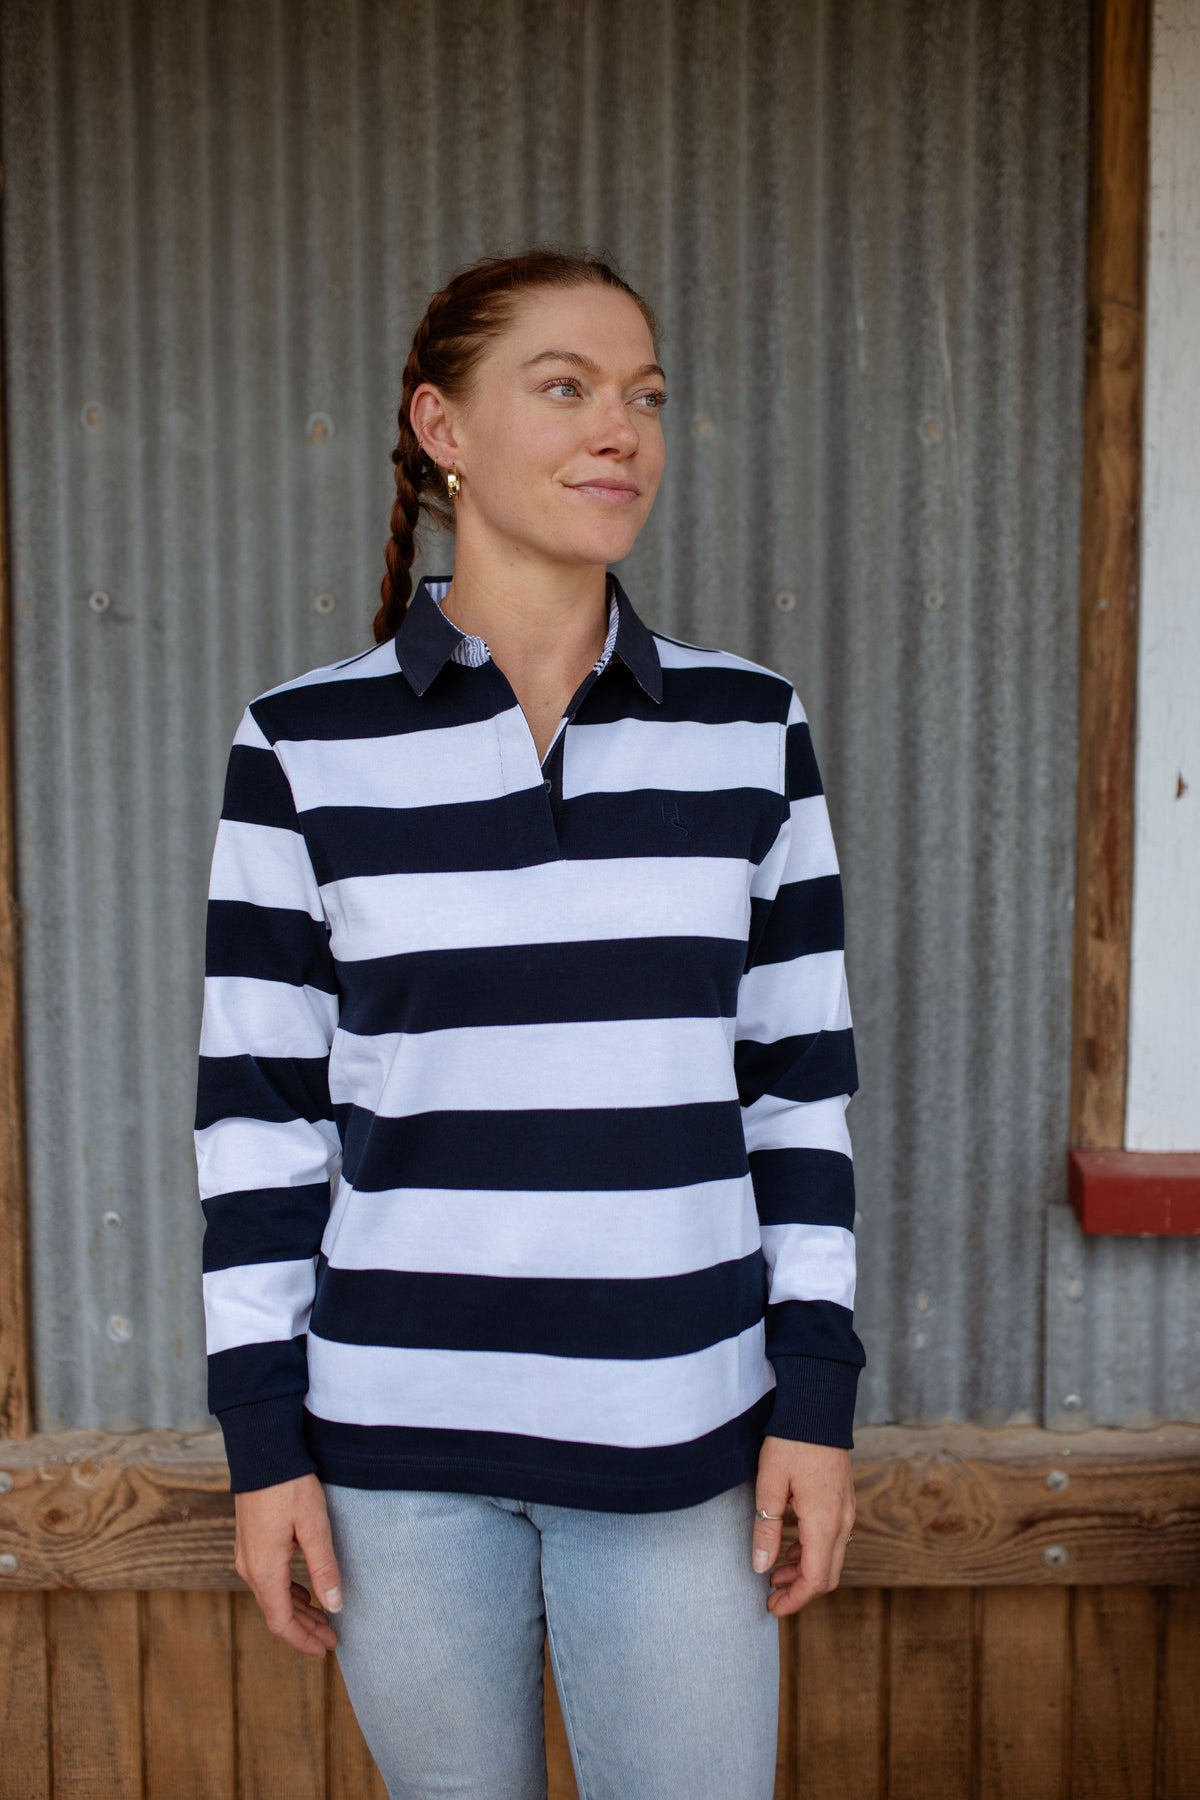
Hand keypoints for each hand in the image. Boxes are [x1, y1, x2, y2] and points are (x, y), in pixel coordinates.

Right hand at [233, 1472, 343, 1656]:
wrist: (262, 1451)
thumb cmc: (289, 1487)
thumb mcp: (314, 1527)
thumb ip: (324, 1569)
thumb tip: (335, 1607)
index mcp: (265, 1570)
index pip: (282, 1622)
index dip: (304, 1640)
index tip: (325, 1650)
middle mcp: (250, 1567)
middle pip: (276, 1612)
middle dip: (304, 1629)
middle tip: (331, 1638)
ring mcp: (246, 1554)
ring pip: (271, 1596)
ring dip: (297, 1611)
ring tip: (323, 1619)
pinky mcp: (250, 1541)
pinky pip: (267, 1579)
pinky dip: (287, 1592)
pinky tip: (304, 1592)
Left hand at [753, 1437, 855, 1617]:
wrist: (818, 1407)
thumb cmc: (791, 1443)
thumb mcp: (769, 1485)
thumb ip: (766, 1529)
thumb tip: (761, 1567)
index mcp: (824, 1522)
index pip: (815, 1579)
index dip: (795, 1600)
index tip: (772, 1608)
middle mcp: (842, 1522)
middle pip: (828, 1575)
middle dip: (800, 1590)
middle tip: (771, 1595)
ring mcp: (847, 1511)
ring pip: (832, 1557)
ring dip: (806, 1571)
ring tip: (776, 1571)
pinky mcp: (844, 1500)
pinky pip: (834, 1538)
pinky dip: (814, 1551)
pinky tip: (792, 1546)